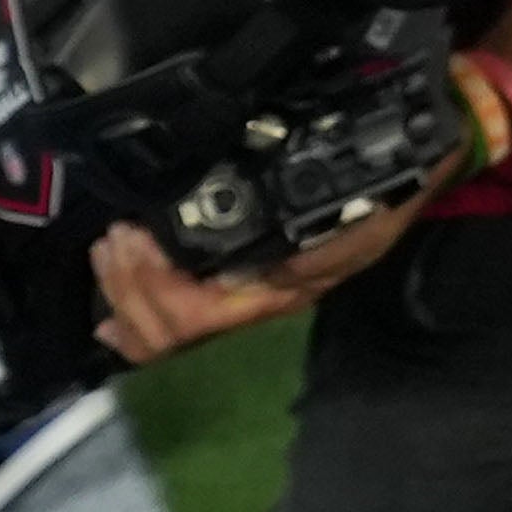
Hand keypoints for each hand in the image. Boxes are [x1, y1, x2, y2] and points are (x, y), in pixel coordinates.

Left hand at [93, 187, 428, 369]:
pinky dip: (132, 319)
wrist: (401, 179)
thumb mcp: (351, 223)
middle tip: (115, 238)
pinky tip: (110, 318)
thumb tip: (235, 278)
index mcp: (271, 292)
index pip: (193, 316)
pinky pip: (169, 323)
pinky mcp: (228, 282)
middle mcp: (247, 304)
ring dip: (123, 292)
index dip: (151, 286)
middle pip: (165, 331)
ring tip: (111, 248)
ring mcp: (235, 299)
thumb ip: (302, 255)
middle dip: (128, 287)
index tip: (135, 236)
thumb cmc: (375, 199)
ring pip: (159, 332)